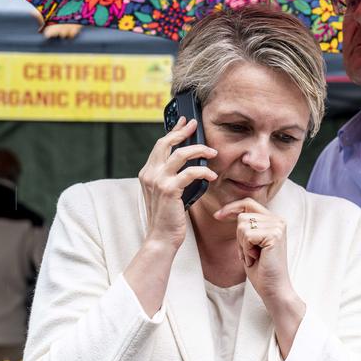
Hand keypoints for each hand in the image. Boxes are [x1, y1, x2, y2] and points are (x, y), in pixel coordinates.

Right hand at [138, 116, 217, 250]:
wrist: (161, 237)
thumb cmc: (168, 216)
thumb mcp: (167, 192)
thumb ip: (172, 176)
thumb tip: (190, 162)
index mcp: (148, 173)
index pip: (160, 145)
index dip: (173, 131)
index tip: (185, 122)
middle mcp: (150, 174)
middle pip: (166, 143)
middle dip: (183, 132)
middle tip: (196, 125)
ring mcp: (158, 181)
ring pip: (180, 154)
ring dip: (199, 149)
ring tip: (212, 151)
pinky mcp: (169, 190)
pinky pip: (190, 172)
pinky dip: (203, 171)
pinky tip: (212, 175)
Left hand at [214, 197, 294, 303]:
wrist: (273, 289)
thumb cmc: (261, 269)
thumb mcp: (250, 243)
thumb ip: (246, 226)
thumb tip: (223, 212)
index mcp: (273, 220)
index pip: (248, 203)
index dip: (232, 208)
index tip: (217, 216)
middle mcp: (278, 220)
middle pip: (242, 217)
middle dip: (239, 238)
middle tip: (251, 254)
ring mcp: (277, 226)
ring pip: (242, 226)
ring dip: (243, 246)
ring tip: (255, 257)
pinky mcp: (274, 235)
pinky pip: (247, 236)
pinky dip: (247, 250)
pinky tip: (257, 259)